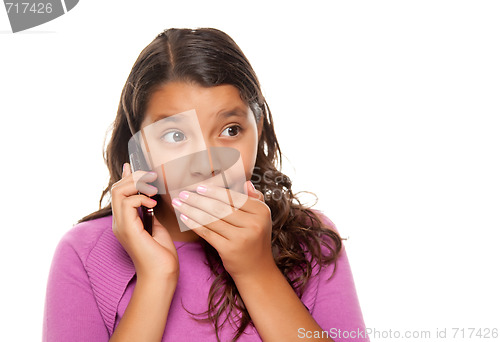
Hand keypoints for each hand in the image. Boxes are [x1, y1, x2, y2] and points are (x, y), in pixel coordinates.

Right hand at [111, 163, 178, 281]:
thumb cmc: (162, 255)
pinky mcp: (127, 229)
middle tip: (152, 176)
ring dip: (137, 185)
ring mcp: (121, 226)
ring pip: (118, 192)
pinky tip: (152, 204)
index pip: (119, 193)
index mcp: (125, 222)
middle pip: (116, 188)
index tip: (132, 166)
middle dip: (134, 177)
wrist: (162, 275)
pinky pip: (127, 202)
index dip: (125, 177)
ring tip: (153, 190)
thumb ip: (151, 213)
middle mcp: (119, 222)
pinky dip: (140, 198)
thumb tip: (151, 199)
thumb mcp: (157, 228)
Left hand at [171, 181, 274, 279]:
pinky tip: (184, 218)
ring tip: (179, 203)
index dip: (215, 191)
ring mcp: (242, 237)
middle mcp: (254, 223)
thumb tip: (246, 182)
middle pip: (220, 207)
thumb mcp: (261, 219)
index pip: (234, 197)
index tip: (199, 187)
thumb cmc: (255, 241)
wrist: (257, 271)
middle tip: (184, 193)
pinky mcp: (230, 249)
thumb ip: (255, 200)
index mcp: (262, 212)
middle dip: (198, 199)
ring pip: (211, 219)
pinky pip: (207, 232)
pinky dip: (194, 224)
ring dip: (191, 209)